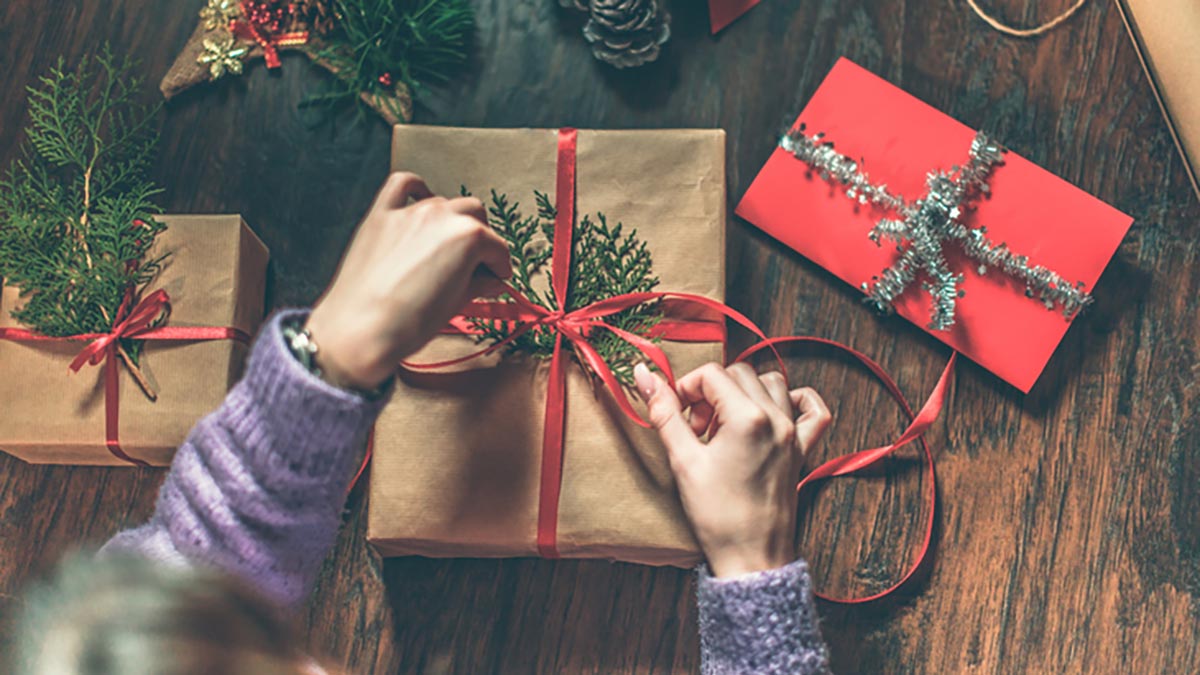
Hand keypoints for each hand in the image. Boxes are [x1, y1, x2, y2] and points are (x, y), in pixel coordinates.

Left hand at [306, 172, 511, 390]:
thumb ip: (479, 284)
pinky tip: (419, 205)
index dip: (500, 267)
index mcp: (469, 237)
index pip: (497, 247)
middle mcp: (442, 216)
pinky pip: (402, 185)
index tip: (496, 278)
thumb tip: (490, 280)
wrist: (361, 331)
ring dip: (450, 222)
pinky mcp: (382, 215)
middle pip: (475, 215)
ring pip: (444, 203)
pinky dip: (415, 190)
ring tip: (444, 249)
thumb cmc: (408, 324)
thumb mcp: (457, 305)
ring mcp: (410, 212)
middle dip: (480, 239)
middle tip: (474, 266)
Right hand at [634, 362, 831, 577]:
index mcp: (747, 417)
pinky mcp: (803, 449)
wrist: (751, 557)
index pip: (711, 374)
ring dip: (744, 394)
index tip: (676, 412)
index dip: (686, 388)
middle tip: (697, 426)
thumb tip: (644, 375)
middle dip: (711, 392)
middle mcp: (776, 418)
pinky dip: (795, 401)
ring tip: (725, 424)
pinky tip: (772, 414)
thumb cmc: (717, 515)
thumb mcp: (683, 460)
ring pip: (772, 383)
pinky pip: (813, 409)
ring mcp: (794, 433)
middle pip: (739, 374)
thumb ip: (665, 413)